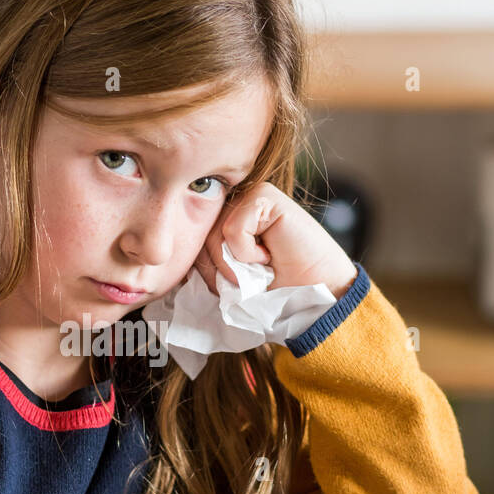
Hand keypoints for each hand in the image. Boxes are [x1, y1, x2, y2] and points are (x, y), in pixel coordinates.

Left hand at [193, 181, 357, 300]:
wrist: (315, 297)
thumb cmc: (276, 291)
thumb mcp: (230, 280)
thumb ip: (206, 264)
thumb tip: (178, 262)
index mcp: (226, 223)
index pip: (194, 243)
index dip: (210, 270)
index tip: (238, 281)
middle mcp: (236, 206)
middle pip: (200, 240)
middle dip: (222, 270)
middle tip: (253, 276)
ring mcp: (251, 197)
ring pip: (213, 235)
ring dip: (237, 264)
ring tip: (264, 264)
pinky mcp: (264, 196)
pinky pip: (232, 230)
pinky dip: (249, 252)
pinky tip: (272, 253)